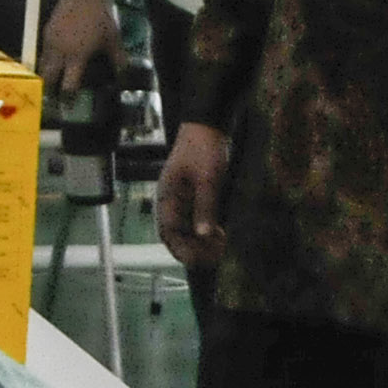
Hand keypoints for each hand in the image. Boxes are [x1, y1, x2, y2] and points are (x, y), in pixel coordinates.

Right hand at [40, 0, 124, 96]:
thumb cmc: (100, 17)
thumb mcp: (112, 39)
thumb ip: (118, 60)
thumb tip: (124, 76)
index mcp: (76, 57)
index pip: (68, 84)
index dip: (68, 97)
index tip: (68, 106)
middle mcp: (60, 53)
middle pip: (49, 78)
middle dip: (50, 90)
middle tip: (54, 99)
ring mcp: (50, 42)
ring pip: (43, 65)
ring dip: (47, 75)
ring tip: (51, 83)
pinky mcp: (46, 32)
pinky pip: (43, 51)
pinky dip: (47, 59)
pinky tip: (54, 61)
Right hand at [158, 123, 230, 267]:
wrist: (208, 126)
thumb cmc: (204, 149)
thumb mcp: (208, 179)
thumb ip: (205, 207)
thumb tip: (203, 235)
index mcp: (166, 197)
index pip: (168, 233)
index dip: (181, 250)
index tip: (199, 260)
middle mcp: (170, 202)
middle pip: (176, 236)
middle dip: (194, 250)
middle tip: (215, 256)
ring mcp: (181, 201)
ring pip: (187, 231)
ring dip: (201, 243)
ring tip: (220, 247)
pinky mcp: (193, 198)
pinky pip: (196, 222)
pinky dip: (206, 231)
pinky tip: (221, 235)